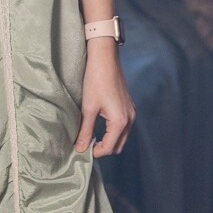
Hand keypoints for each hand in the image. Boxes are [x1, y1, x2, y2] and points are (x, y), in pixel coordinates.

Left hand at [75, 41, 135, 157]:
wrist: (105, 58)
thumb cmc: (96, 80)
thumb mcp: (88, 108)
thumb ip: (86, 131)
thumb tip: (80, 148)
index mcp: (120, 121)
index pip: (109, 148)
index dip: (95, 153)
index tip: (81, 151)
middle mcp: (130, 119)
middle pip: (118, 146)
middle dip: (103, 149)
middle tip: (86, 145)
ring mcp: (131, 112)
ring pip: (121, 137)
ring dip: (108, 140)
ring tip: (91, 137)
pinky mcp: (129, 106)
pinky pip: (123, 126)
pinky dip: (113, 131)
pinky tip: (100, 126)